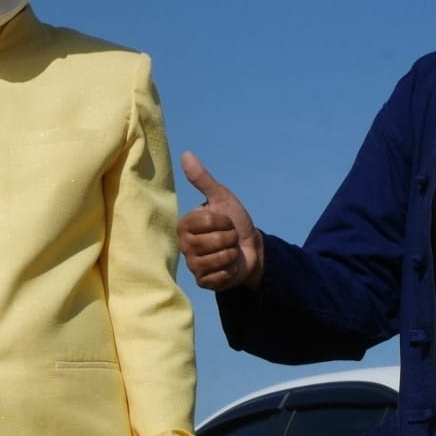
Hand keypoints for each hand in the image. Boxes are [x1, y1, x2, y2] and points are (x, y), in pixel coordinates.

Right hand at [177, 152, 263, 292]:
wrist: (251, 248)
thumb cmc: (235, 222)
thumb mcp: (222, 198)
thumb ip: (203, 179)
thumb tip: (186, 154)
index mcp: (185, 225)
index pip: (206, 222)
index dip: (224, 221)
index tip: (226, 221)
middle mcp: (184, 246)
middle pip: (213, 242)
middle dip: (230, 239)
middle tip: (230, 238)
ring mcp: (193, 265)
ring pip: (217, 259)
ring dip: (231, 255)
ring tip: (230, 252)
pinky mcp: (203, 281)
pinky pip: (218, 276)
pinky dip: (230, 270)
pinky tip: (229, 267)